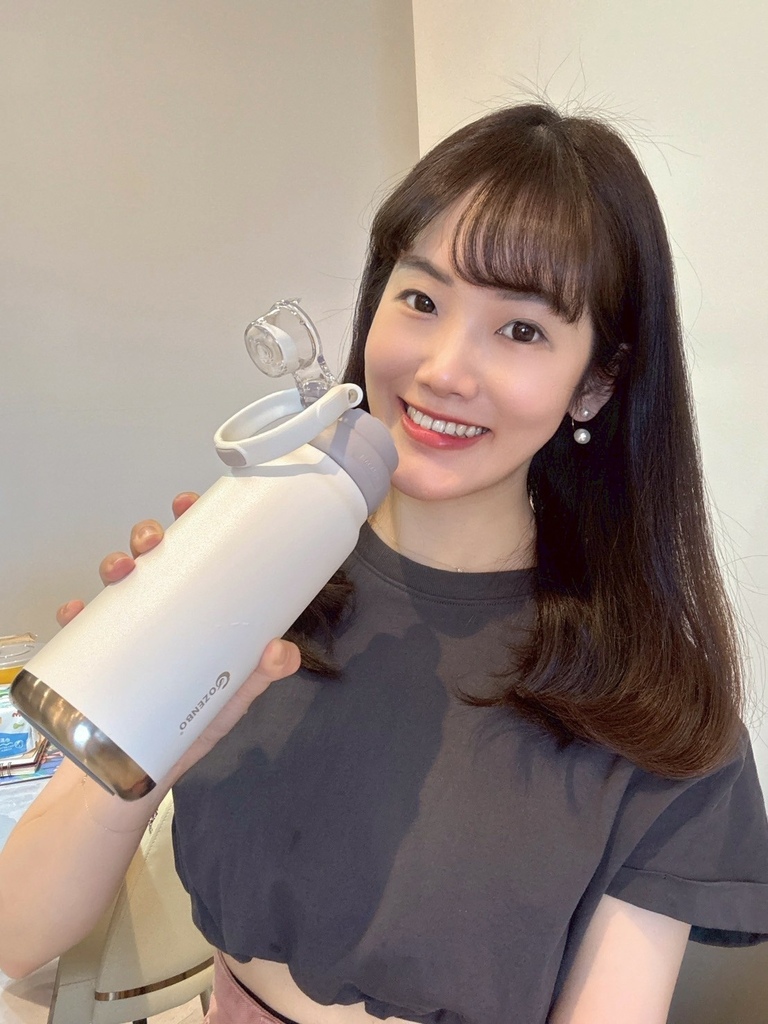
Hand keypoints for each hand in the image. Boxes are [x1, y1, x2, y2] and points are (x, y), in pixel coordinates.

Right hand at [54, 491, 301, 784]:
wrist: (122, 788)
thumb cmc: (181, 738)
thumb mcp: (226, 705)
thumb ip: (256, 680)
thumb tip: (285, 651)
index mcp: (195, 619)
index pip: (196, 561)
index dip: (193, 527)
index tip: (191, 503)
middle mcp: (160, 619)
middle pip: (154, 563)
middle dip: (149, 540)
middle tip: (152, 542)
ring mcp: (124, 636)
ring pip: (117, 584)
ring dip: (115, 566)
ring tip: (120, 571)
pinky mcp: (91, 657)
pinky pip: (82, 625)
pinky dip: (78, 612)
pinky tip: (78, 611)